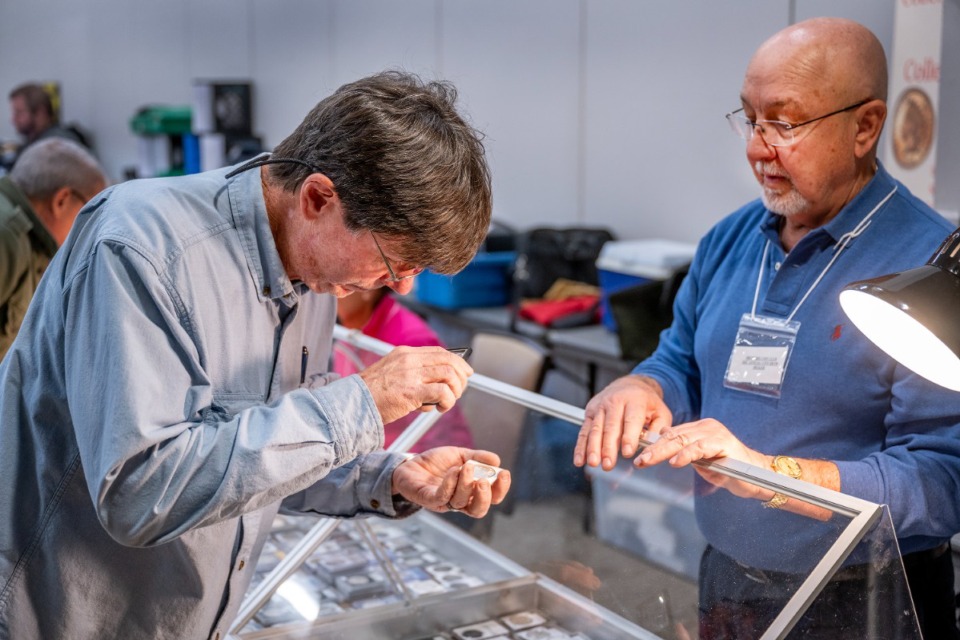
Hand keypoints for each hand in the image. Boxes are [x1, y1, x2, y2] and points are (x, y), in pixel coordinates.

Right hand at [359, 346, 472, 422]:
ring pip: (449, 375)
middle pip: (449, 361)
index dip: (457, 362)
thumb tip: (438, 388)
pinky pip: (442, 392)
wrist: (352, 404)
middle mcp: (409, 359)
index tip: (465, 372)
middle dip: (460, 377)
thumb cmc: (370, 394)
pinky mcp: (411, 391)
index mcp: (404, 353)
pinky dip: (447, 401)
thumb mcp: (392, 374)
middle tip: (458, 391)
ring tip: (447, 402)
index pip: (439, 351)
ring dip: (455, 391)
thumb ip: (413, 376)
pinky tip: (440, 408)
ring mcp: (410, 374)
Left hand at [392, 447, 510, 517]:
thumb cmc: (436, 464)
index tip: (504, 474)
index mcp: (470, 492)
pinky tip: (454, 471)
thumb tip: (496, 460)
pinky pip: (441, 497)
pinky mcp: (427, 499)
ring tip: (467, 467)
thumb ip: (477, 457)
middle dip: (485, 497)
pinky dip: (450, 485)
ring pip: (460, 502)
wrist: (410, 463)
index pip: (491, 498)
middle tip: (484, 481)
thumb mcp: (460, 456)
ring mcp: (443, 502)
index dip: (500, 489)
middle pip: (478, 510)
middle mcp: (459, 501)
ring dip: (466, 485)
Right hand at [573, 375, 671, 470]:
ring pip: (595, 429)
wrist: (629, 385)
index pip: (631, 419)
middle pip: (610, 426)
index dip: (629, 436)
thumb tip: (652, 448)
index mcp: (635, 400)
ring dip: (593, 448)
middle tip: (609, 464)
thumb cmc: (646, 403)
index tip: (628, 453)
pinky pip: (584, 431)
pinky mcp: (589, 411)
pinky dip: (580, 447)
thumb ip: (659, 430)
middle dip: (608, 447)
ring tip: (595, 464)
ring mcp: (600, 406)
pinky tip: (580, 460)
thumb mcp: (661, 412)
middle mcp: (615, 401)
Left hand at [637, 419, 768, 499]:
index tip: (638, 455)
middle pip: (673, 436)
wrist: (757, 476)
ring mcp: (715, 433)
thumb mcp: (700, 459)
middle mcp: (706, 426)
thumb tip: (663, 438)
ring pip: (682, 441)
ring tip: (648, 461)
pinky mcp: (723, 444)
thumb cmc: (728, 469)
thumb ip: (684, 449)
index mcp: (699, 428)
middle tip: (639, 460)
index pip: (671, 434)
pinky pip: (700, 448)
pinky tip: (674, 462)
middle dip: (653, 449)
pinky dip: (686, 455)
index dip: (653, 444)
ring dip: (662, 452)